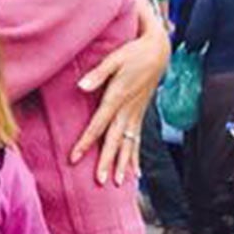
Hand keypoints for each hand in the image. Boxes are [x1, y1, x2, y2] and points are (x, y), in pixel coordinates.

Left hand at [70, 22, 167, 184]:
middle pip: (114, 140)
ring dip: (124, 164)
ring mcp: (136, 114)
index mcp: (118, 98)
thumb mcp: (114, 59)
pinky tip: (135, 174)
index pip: (98, 125)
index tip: (74, 158)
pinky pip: (137, 140)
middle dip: (107, 161)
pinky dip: (136, 157)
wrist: (158, 50)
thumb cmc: (132, 53)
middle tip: (100, 181)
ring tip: (119, 183)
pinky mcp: (140, 114)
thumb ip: (97, 74)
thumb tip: (80, 87)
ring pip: (128, 144)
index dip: (86, 142)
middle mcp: (128, 110)